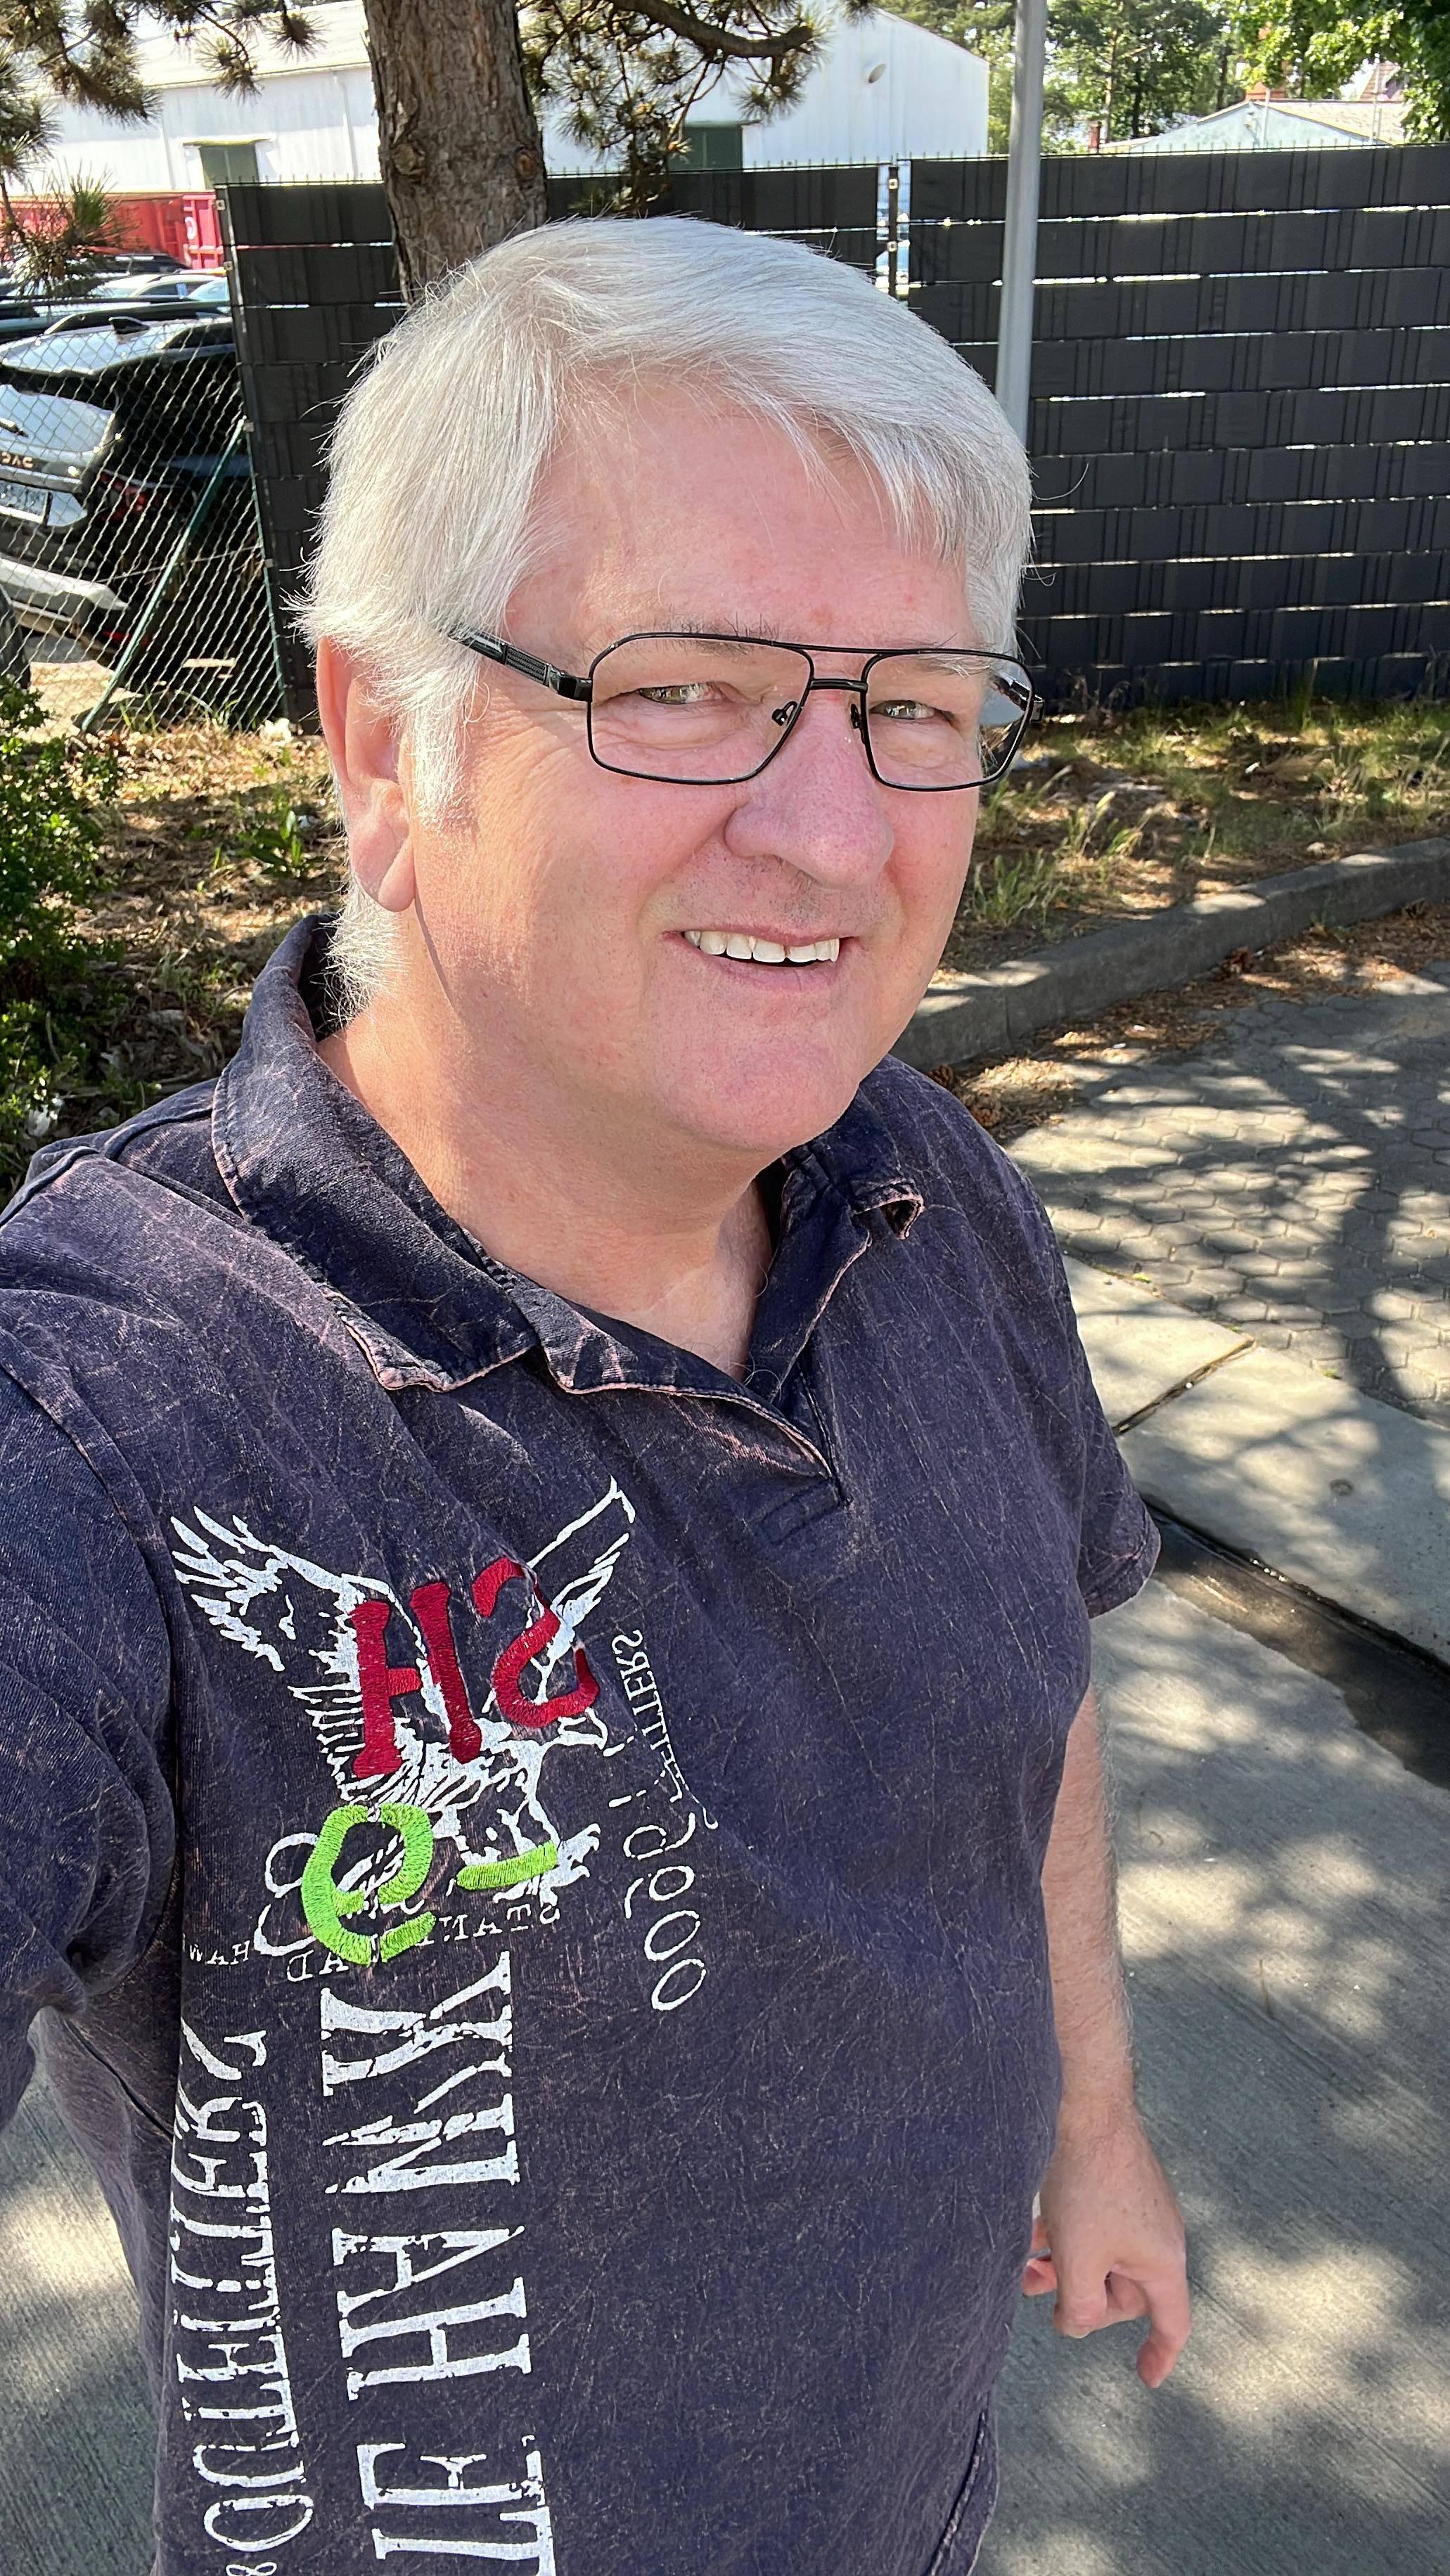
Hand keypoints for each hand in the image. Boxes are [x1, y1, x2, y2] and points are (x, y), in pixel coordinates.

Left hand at [1022, 2101, 1189, 2388]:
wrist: (1085, 2104)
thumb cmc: (1087, 2184)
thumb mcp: (1079, 2260)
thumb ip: (1081, 2307)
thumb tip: (1076, 2323)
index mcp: (1163, 2260)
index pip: (1171, 2322)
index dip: (1159, 2354)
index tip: (1146, 2378)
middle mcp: (1161, 2233)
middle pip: (1124, 2289)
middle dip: (1082, 2297)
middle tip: (1038, 2289)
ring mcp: (1141, 2204)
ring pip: (1102, 2254)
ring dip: (1065, 2267)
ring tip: (1024, 2266)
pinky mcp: (1120, 2182)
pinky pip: (1096, 2225)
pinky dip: (1068, 2236)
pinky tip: (1032, 2231)